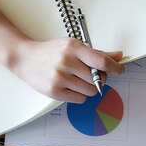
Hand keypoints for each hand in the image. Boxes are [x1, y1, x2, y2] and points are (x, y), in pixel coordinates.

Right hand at [9, 37, 123, 101]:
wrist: (25, 58)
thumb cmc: (51, 52)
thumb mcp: (73, 46)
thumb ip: (97, 53)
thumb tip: (118, 56)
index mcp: (74, 48)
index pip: (102, 61)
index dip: (115, 68)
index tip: (120, 70)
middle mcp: (67, 62)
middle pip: (98, 79)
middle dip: (100, 79)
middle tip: (92, 75)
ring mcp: (60, 77)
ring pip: (90, 91)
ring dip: (90, 88)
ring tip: (79, 80)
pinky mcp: (54, 91)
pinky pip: (79, 99)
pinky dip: (79, 95)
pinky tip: (71, 86)